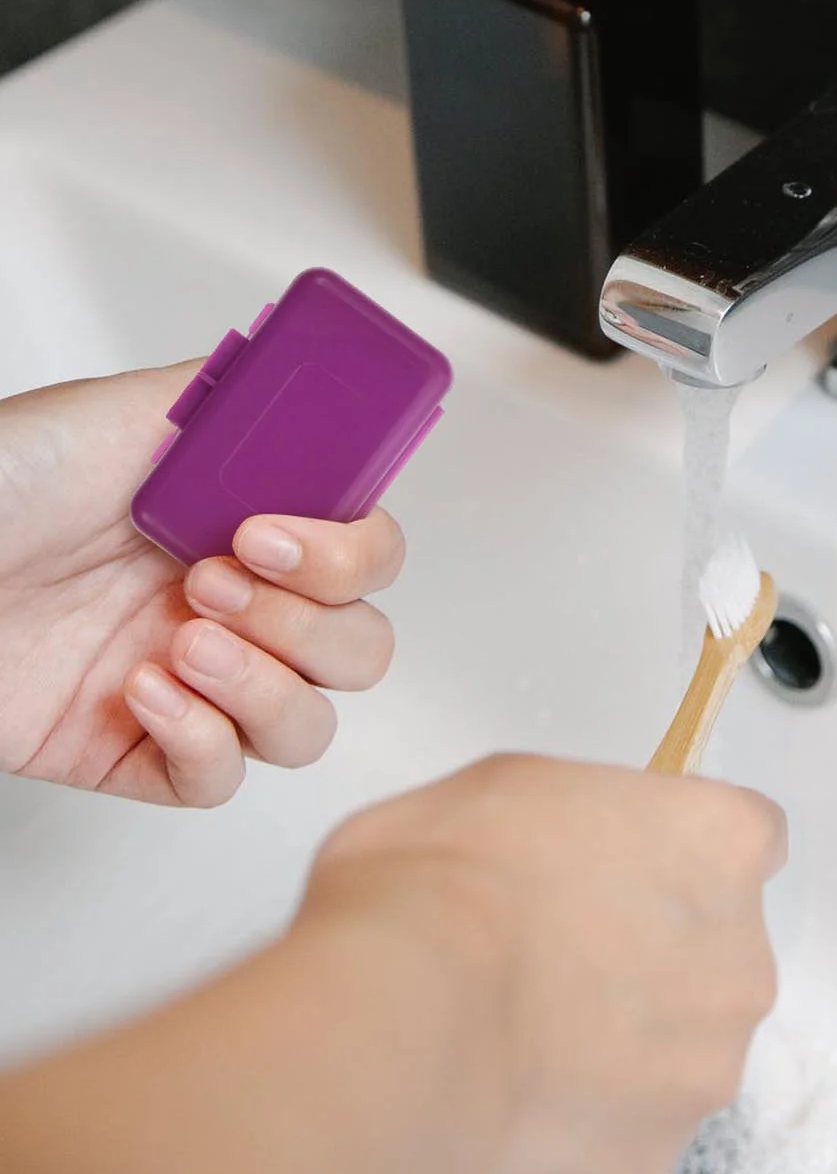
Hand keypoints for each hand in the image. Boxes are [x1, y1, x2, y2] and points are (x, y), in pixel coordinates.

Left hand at [0, 362, 404, 805]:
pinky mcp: (136, 751)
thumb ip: (244, 402)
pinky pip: (223, 781)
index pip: (369, 557)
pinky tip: (144, 692)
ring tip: (184, 644)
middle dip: (307, 622)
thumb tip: (327, 392)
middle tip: (211, 582)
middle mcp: (234, 604)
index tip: (269, 532)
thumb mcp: (130, 412)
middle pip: (360, 648)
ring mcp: (194, 682)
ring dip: (266, 686)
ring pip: (310, 724)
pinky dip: (202, 742)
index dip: (347, 556)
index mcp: (247, 523)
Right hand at [300, 755, 786, 1173]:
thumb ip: (576, 812)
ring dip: (626, 1041)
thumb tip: (552, 842)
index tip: (642, 863)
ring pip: (679, 1049)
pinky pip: (628, 1129)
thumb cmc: (447, 891)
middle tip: (563, 949)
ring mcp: (701, 1069)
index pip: (748, 837)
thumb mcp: (506, 785)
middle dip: (656, 952)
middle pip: (719, 952)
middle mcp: (739, 961)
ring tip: (528, 1027)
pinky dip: (585, 1118)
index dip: (686, 852)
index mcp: (719, 843)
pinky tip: (518, 1087)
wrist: (401, 1025)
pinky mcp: (650, 1159)